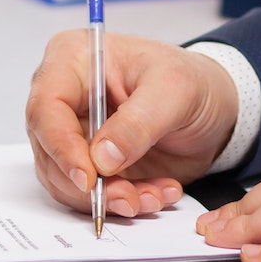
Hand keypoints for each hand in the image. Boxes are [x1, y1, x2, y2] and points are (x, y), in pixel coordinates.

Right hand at [25, 29, 241, 217]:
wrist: (215, 106)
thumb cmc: (192, 80)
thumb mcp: (174, 90)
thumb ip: (138, 122)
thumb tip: (101, 157)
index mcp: (74, 59)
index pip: (46, 106)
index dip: (61, 145)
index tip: (89, 177)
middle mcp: (66, 97)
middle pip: (50, 150)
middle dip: (89, 184)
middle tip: (128, 198)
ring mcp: (75, 133)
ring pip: (66, 180)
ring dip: (108, 198)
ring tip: (151, 196)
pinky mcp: (90, 163)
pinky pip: (91, 194)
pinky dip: (122, 202)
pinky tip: (155, 193)